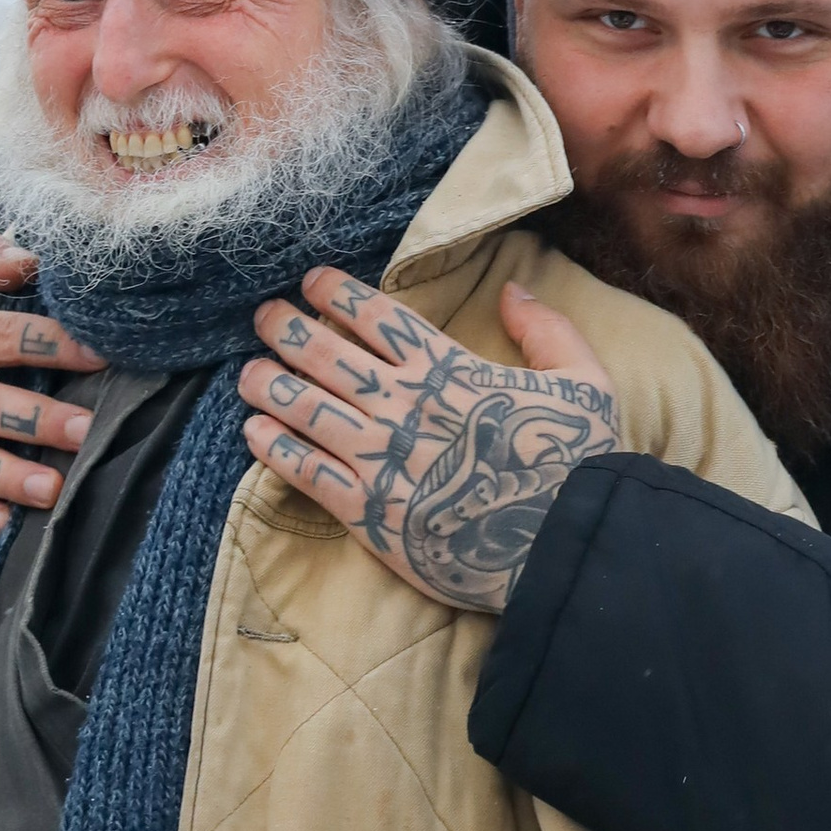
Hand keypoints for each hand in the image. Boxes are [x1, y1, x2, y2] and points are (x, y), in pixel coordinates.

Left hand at [238, 274, 619, 613]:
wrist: (559, 548)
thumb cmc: (575, 465)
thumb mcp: (583, 382)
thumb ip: (546, 330)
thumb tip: (513, 290)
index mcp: (449, 370)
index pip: (378, 318)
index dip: (338, 294)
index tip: (311, 282)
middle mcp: (403, 406)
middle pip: (328, 355)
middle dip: (288, 329)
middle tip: (263, 316)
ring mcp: (379, 457)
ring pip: (306, 408)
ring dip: (269, 384)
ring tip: (247, 372)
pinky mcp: (366, 510)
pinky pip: (305, 471)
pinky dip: (274, 447)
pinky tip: (252, 431)